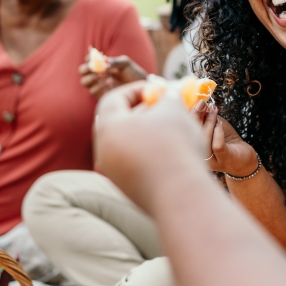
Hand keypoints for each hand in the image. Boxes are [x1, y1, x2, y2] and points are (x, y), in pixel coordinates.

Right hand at [79, 55, 147, 98]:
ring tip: (107, 75)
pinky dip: (100, 86)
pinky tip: (111, 83)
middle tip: (98, 69)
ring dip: (93, 77)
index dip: (89, 58)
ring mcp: (98, 85)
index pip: (88, 60)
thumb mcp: (125, 63)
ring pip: (85, 82)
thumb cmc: (133, 72)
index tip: (94, 58)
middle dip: (87, 69)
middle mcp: (97, 74)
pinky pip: (93, 91)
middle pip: (82, 71)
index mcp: (101, 64)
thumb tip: (103, 60)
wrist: (141, 87)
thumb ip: (114, 61)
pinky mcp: (101, 95)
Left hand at [94, 84, 204, 214]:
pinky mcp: (128, 189)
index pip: (114, 98)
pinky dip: (149, 152)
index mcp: (107, 128)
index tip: (157, 90)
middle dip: (143, 111)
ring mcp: (114, 173)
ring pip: (127, 143)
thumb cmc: (174, 145)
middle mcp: (104, 151)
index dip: (137, 89)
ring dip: (147, 132)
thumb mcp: (173, 108)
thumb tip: (167, 93)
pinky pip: (135, 162)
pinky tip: (171, 151)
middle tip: (165, 107)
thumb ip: (167, 96)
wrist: (181, 196)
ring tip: (172, 128)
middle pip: (119, 122)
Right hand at [193, 101, 258, 177]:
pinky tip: (219, 123)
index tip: (193, 103)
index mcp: (192, 149)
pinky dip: (217, 132)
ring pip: (204, 141)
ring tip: (213, 110)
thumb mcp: (213, 127)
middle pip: (192, 137)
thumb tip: (199, 104)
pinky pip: (217, 146)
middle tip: (202, 104)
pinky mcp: (224, 161)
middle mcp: (198, 158)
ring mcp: (211, 162)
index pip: (184, 133)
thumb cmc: (226, 141)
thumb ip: (205, 119)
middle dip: (196, 117)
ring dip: (208, 122)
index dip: (187, 116)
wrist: (244, 157)